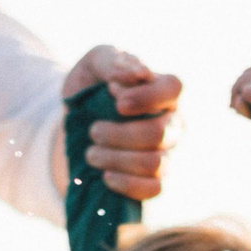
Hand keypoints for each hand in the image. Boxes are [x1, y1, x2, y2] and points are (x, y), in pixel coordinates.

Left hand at [61, 45, 181, 200]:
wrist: (77, 123)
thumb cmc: (92, 87)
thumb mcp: (94, 64)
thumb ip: (113, 61)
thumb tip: (138, 73)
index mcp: (164, 90)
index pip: (173, 88)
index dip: (146, 97)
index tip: (117, 102)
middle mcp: (174, 122)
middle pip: (159, 132)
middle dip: (119, 135)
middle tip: (93, 131)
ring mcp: (169, 153)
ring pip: (154, 163)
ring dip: (116, 159)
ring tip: (91, 153)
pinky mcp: (157, 180)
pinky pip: (154, 189)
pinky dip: (127, 184)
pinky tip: (106, 176)